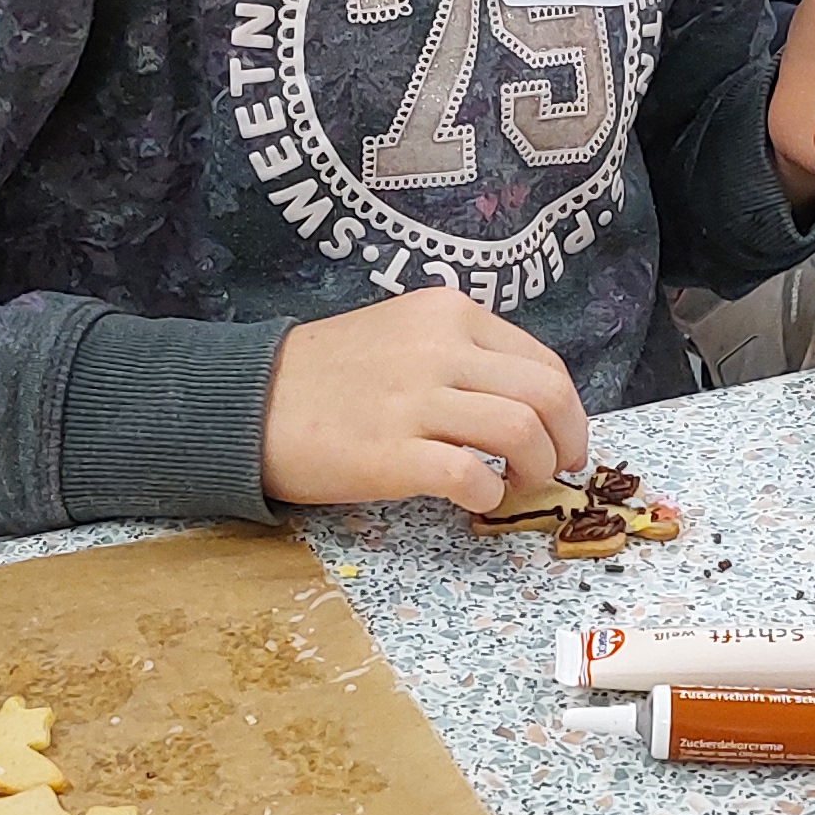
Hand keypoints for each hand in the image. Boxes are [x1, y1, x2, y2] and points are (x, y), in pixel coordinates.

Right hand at [261, 289, 591, 514]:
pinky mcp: (390, 454)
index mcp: (448, 314)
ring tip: (516, 486)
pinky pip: (471, 475)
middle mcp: (439, 349)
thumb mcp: (403, 333)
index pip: (543, 363)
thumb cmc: (327, 375)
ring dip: (536, 470)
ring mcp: (414, 401)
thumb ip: (463, 355)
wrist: (246, 401)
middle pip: (545, 396)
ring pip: (521, 432)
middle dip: (567, 442)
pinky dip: (489, 495)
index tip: (564, 440)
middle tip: (556, 471)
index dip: (569, 410)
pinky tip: (476, 500)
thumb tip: (527, 406)